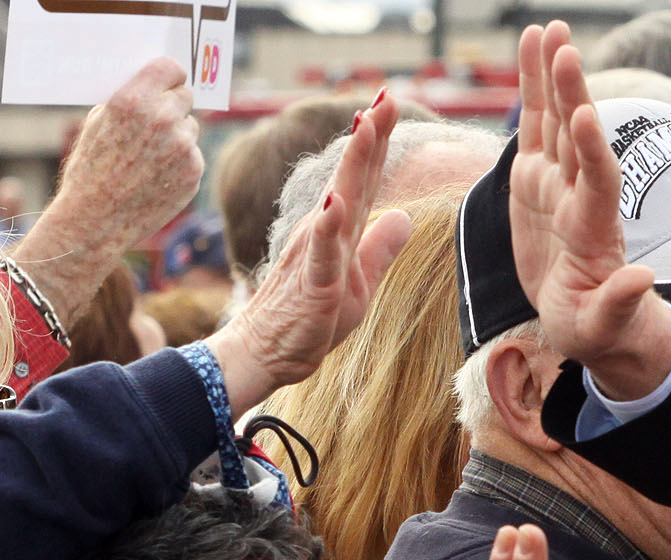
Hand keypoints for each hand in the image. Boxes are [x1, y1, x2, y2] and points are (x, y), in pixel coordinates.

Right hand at [11, 58, 200, 321]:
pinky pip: (193, 155)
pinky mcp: (194, 172)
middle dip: (174, 104)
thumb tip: (155, 89)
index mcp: (134, 99)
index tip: (168, 82)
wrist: (96, 220)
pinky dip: (181, 162)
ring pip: (191, 127)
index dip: (170, 76)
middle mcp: (163, 119)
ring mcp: (183, 147)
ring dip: (177, 135)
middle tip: (159, 119)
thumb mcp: (99, 122)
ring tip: (150, 156)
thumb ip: (131, 101)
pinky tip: (157, 176)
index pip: (172, 68)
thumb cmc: (90, 169)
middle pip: (186, 96)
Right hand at [206, 90, 411, 412]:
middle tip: (385, 95)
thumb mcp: (358, 283)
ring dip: (353, 162)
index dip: (378, 142)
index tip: (390, 102)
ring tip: (367, 125)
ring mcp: (317, 254)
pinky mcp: (313, 284)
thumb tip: (404, 216)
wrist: (267, 353)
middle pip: (352, 176)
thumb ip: (379, 249)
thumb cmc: (309, 320)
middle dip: (370, 135)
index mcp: (339, 230)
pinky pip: (322, 252)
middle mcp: (324, 231)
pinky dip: (329, 226)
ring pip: (338, 200)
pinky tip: (336, 202)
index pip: (363, 179)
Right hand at [510, 23, 670, 398]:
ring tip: (548, 29)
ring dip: (551, 76)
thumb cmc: (600, 330)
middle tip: (565, 44)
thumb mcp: (606, 326)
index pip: (596, 182)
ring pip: (553, 122)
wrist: (592, 323)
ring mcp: (556, 187)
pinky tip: (532, 49)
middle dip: (569, 93)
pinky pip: (534, 129)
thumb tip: (643, 279)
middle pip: (574, 139)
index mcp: (594, 231)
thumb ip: (621, 302)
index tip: (583, 114)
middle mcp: (577, 198)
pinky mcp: (535, 184)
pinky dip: (532, 90)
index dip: (591, 149)